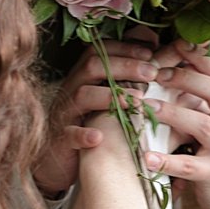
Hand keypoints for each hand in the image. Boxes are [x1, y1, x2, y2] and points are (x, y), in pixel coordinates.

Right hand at [32, 36, 159, 196]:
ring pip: (82, 96)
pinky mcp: (61, 140)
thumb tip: (152, 58)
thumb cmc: (88, 126)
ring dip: (111, 96)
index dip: (124, 48)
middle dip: (125, 66)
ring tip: (139, 101)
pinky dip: (83, 135)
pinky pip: (69, 134)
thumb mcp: (103, 99)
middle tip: (152, 72)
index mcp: (82, 78)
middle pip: (92, 67)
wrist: (57, 160)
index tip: (150, 52)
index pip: (99, 51)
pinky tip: (98, 137)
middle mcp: (71, 91)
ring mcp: (65, 114)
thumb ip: (121, 80)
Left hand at [142, 41, 209, 208]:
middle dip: (184, 78)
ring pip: (202, 125)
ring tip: (145, 106)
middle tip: (154, 73)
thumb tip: (182, 62)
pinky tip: (146, 157)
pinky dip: (167, 161)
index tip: (175, 44)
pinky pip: (190, 167)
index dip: (199, 56)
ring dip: (171, 113)